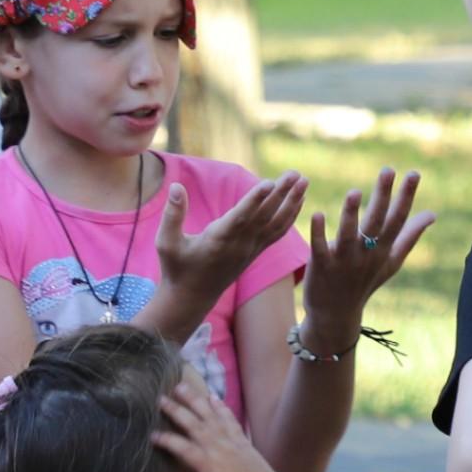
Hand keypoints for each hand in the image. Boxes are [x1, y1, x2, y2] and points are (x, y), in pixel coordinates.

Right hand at [152, 376, 290, 471]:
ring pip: (211, 417)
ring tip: (182, 386)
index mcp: (212, 466)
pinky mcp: (242, 440)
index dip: (167, 441)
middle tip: (160, 398)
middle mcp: (220, 449)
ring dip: (196, 401)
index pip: (184, 449)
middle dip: (177, 411)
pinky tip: (212, 396)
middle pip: (195, 426)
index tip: (151, 434)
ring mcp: (232, 442)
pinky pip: (229, 419)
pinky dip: (220, 407)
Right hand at [153, 172, 308, 305]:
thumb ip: (172, 215)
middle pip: (264, 216)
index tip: (269, 183)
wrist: (192, 298)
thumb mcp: (166, 243)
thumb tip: (176, 187)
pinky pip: (277, 233)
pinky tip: (299, 200)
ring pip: (275, 224)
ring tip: (304, 181)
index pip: (240, 218)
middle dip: (281, 194)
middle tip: (296, 173)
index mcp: (218, 240)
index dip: (255, 200)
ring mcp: (250, 249)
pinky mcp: (255, 252)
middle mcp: (239, 245)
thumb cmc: (177, 268)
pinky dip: (290, 216)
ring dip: (291, 202)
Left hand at [298, 168, 433, 343]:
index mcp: (384, 250)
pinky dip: (319, 233)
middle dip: (383, 196)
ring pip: (349, 235)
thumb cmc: (365, 283)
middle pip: (377, 222)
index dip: (406, 196)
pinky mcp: (321, 266)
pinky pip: (320, 248)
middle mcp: (367, 254)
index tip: (414, 173)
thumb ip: (411, 235)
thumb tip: (433, 213)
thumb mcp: (392, 261)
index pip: (399, 219)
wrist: (336, 315)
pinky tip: (317, 214)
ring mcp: (344, 261)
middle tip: (388, 170)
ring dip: (351, 214)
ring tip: (354, 192)